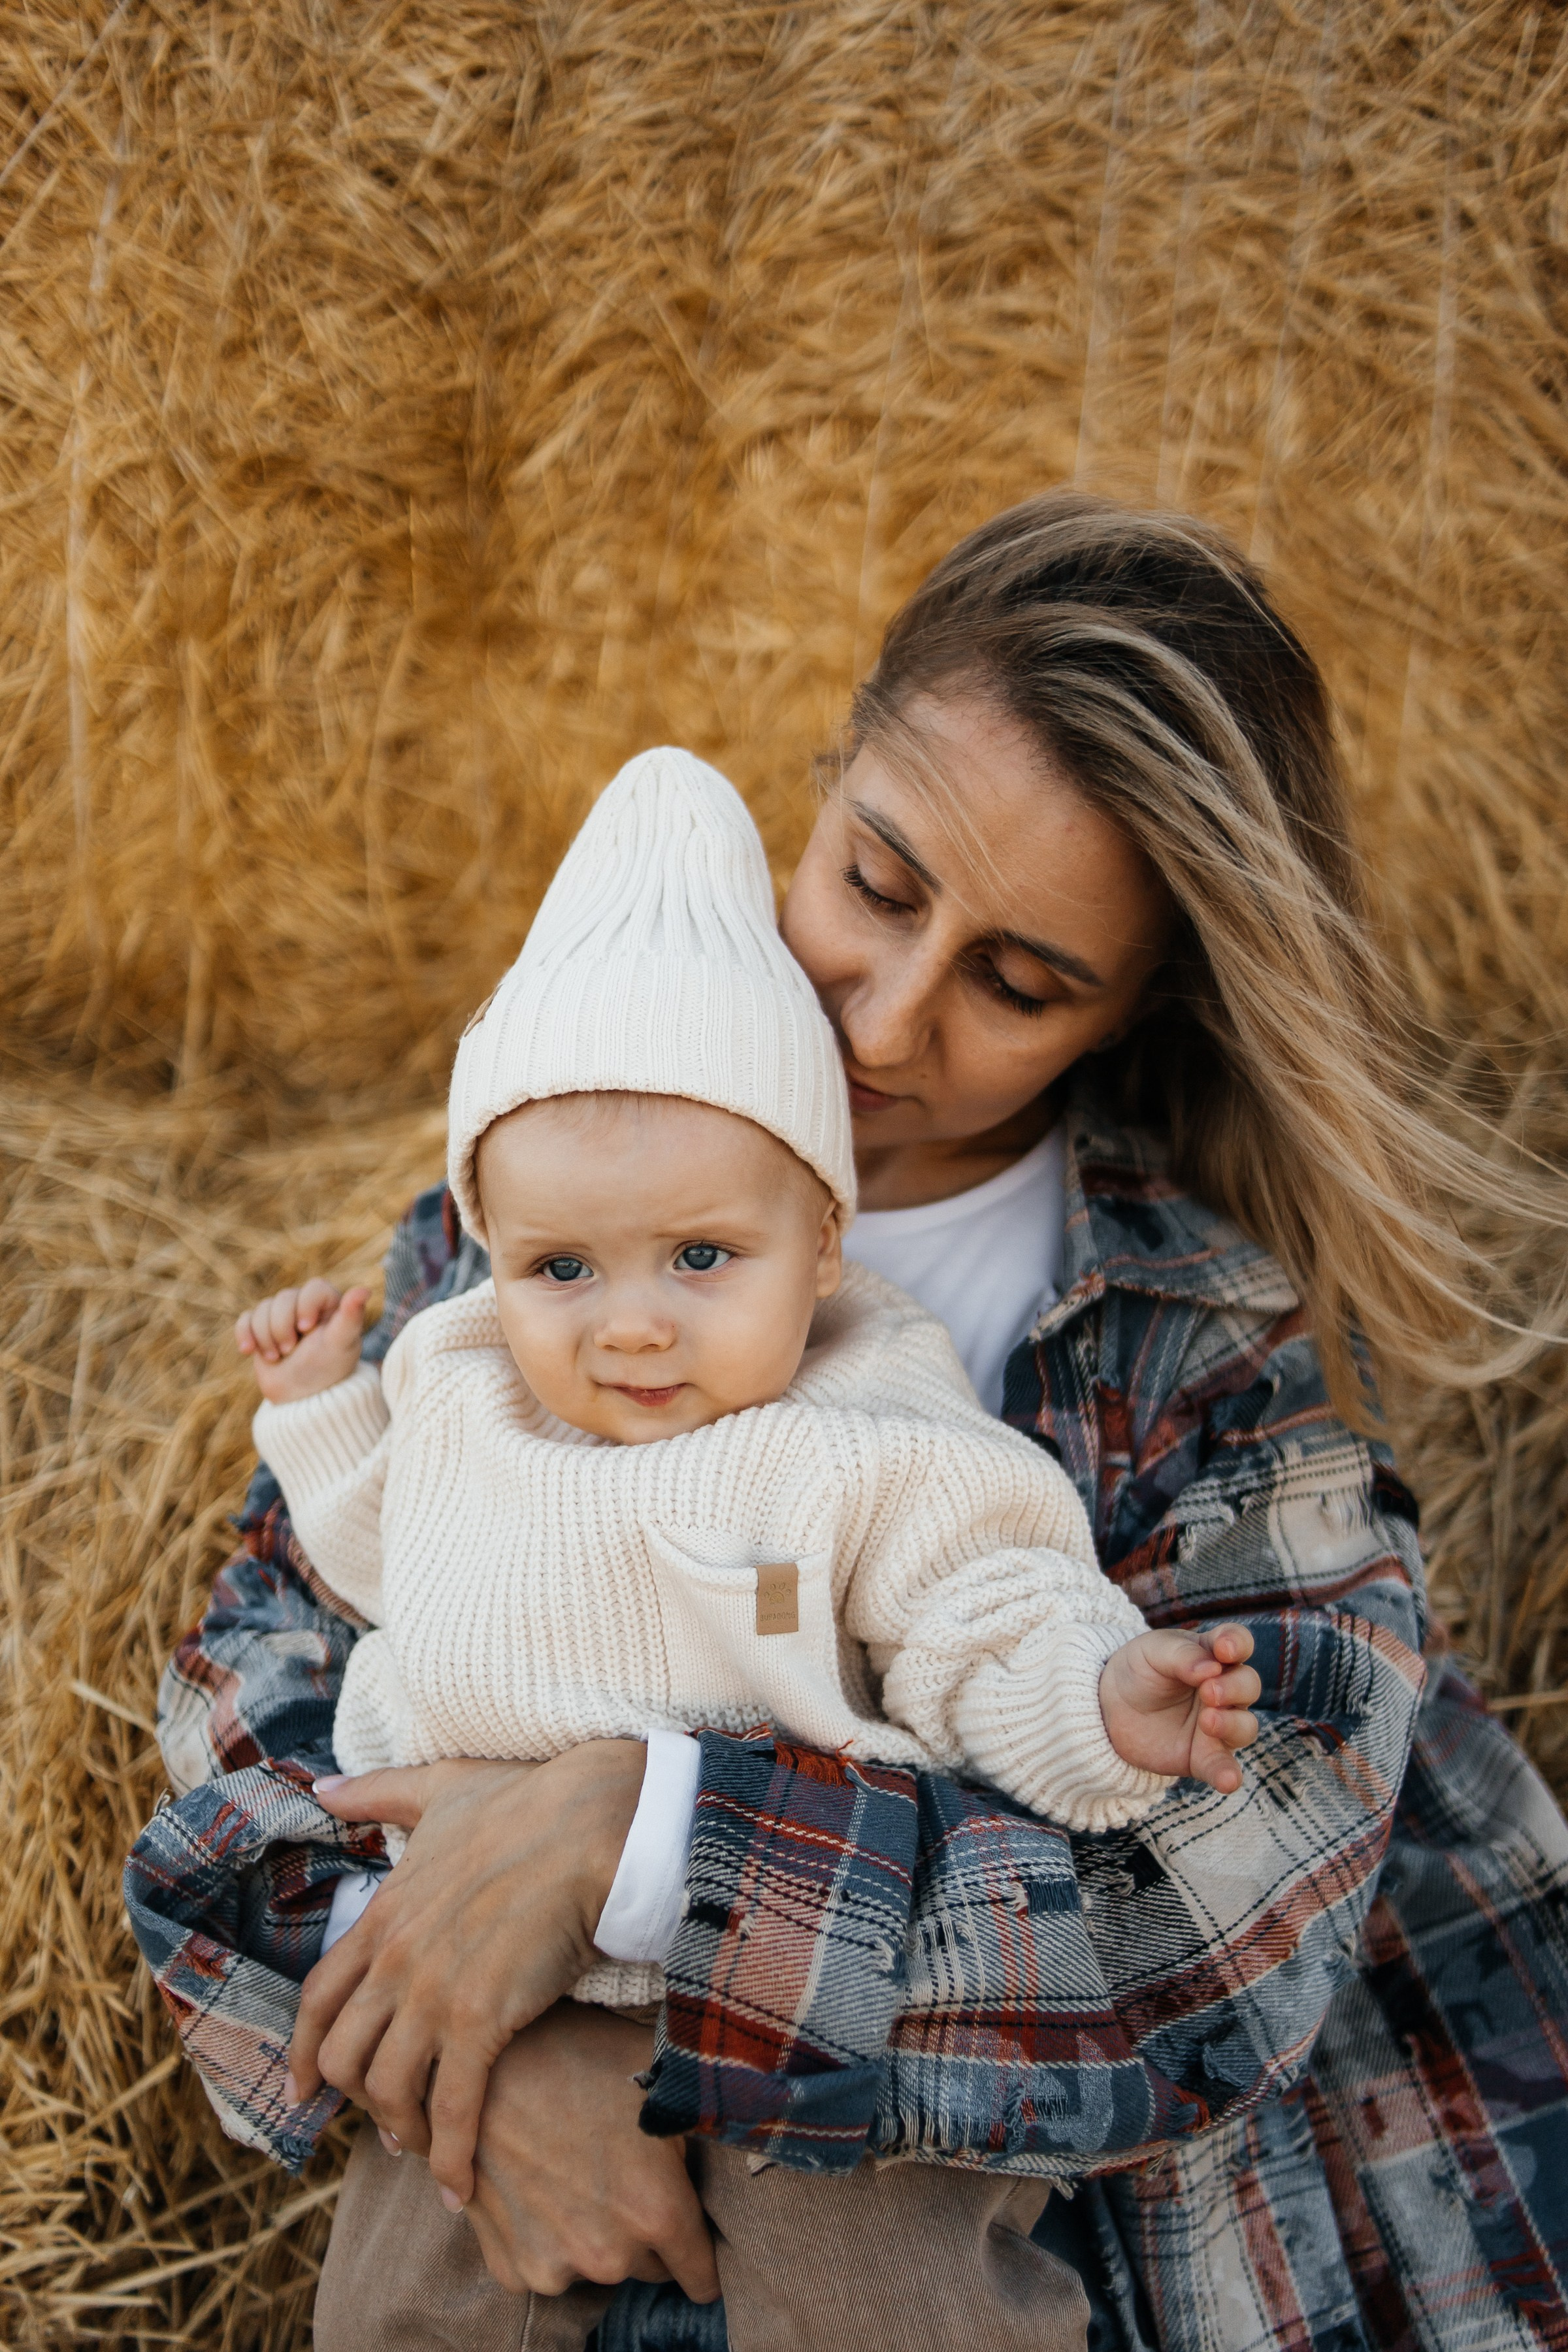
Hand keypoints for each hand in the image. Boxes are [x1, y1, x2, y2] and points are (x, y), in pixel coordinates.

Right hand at [235, 1277, 368, 1401]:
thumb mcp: (340, 1343)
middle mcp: (305, 1305)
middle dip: (282, 1328)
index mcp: (329, 1304)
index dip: (305, 1306)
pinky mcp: (260, 1328)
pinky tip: (249, 1351)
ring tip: (278, 1356)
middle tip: (291, 1350)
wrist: (302, 1398)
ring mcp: (280, 1316)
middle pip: (283, 1299)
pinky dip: (245, 1335)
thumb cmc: (328, 1369)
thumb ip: (351, 1317)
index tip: (306, 1328)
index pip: (313, 1288)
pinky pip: (245, 1319)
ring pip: (262, 1309)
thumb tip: (365, 1289)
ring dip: (266, 1336)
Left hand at [286, 1742, 646, 2205]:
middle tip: (383, 2128)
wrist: (591, 1823)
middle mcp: (395, 1960)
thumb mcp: (439, 1789)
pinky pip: (451, 2110)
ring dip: (402, 2133)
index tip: (307, 2090)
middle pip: (342, 2056)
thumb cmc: (527, 1802)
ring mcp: (432, 1993)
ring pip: (387, 2091)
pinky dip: (450, 2158)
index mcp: (385, 1915)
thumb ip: (377, 1792)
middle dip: (356, 2101)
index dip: (306, 2053)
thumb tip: (322, 1786)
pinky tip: (460, 2186)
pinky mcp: (480, 2020)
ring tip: (426, 2157)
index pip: (319, 1999)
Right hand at [464, 2005, 718, 2302]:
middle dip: (645, 2232)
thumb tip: (753, 2119)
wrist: (483, 2063)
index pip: (701, 2274)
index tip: (697, 2241)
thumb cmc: (579, 2056)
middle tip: (624, 2174)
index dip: (704, 2255)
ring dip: (596, 2234)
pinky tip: (542, 2186)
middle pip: (648, 2266)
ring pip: (598, 2266)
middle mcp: (610, 2255)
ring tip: (578, 2169)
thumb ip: (707, 2116)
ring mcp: (555, 2266)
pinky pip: (550, 2266)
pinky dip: (549, 2239)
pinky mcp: (511, 2269)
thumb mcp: (659, 2074)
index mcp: (657, 2212)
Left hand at [1098, 1623, 1260, 1792]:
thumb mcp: (1151, 1652)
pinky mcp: (1205, 1757)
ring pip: (1244, 1726)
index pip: (1238, 1642)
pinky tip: (1227, 1781)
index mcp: (1212, 1654)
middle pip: (1247, 1684)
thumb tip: (1212, 1667)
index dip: (1238, 1643)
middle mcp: (1224, 1689)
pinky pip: (1224, 1767)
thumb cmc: (1138, 1670)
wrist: (1110, 1709)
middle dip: (1234, 1687)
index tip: (1225, 1649)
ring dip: (1232, 1724)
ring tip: (1208, 1721)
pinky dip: (1228, 1774)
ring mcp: (1218, 1724)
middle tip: (1209, 1691)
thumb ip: (1182, 1655)